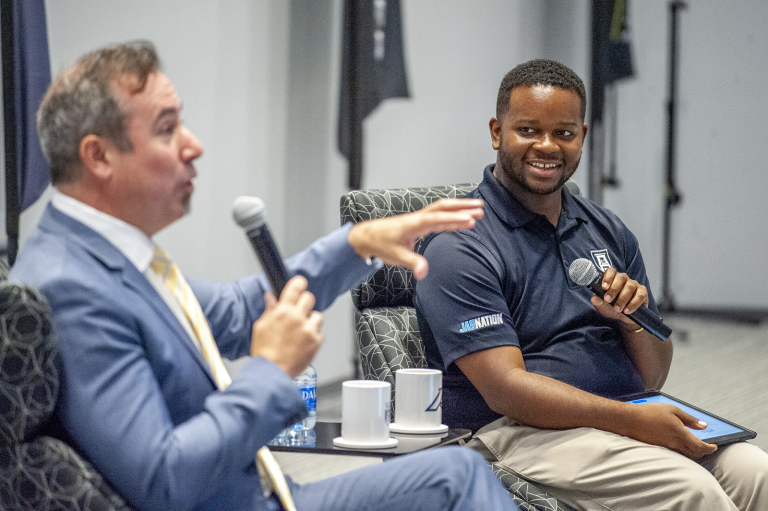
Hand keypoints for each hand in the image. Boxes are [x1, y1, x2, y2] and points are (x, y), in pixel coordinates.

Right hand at [250, 276, 322, 377]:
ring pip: (317, 316)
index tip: (300, 283)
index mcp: (282, 311)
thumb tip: (270, 298)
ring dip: (311, 320)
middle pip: (309, 298)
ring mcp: (308, 329)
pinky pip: (320, 333)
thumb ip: (269, 310)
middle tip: (299, 311)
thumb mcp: (261, 327)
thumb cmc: (264, 352)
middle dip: (304, 303)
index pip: (296, 287)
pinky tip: (304, 342)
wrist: (272, 372)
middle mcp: (297, 318)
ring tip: (301, 330)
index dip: (299, 283)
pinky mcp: (316, 342)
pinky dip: (314, 336)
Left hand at [347, 198, 483, 279]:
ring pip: (443, 209)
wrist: (367, 237)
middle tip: (480, 207)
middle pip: (443, 207)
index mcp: (413, 224)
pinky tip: (462, 218)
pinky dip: (452, 216)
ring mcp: (419, 219)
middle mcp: (418, 218)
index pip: (437, 219)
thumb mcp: (396, 256)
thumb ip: (412, 263)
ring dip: (460, 208)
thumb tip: (424, 273)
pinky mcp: (419, 223)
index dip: (454, 219)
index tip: (470, 219)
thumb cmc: (381, 244)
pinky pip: (439, 216)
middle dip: (462, 206)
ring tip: (478, 210)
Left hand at [590, 268, 647, 328]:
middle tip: (608, 300)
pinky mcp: (643, 292)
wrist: (625, 318)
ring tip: (617, 309)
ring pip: (629, 286)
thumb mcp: (603, 307)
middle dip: (613, 289)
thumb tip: (594, 299)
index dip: (607, 277)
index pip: (611, 271)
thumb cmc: (613, 308)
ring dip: (622, 298)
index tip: (604, 287)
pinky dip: (633, 304)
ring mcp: (634, 284)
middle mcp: (624, 279)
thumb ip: (598, 302)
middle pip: (620, 278)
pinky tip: (627, 310)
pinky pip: (639, 295)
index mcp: (613, 279)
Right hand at [624, 402, 717, 459]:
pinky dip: (683, 452)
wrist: (630, 420)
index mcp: (680, 433)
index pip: (700, 446)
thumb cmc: (650, 412)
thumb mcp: (672, 410)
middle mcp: (674, 443)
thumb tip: (703, 425)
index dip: (710, 448)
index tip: (714, 446)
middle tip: (707, 447)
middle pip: (695, 454)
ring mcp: (666, 448)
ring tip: (696, 446)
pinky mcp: (660, 449)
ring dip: (693, 453)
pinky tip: (681, 446)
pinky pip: (676, 454)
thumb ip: (689, 419)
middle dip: (703, 451)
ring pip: (686, 456)